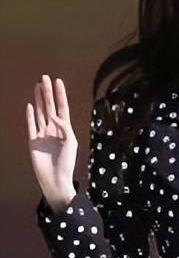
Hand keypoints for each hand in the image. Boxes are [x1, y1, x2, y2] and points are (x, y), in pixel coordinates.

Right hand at [26, 74, 77, 210]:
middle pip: (50, 107)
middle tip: (44, 77)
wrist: (54, 179)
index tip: (58, 81)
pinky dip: (30, 115)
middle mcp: (53, 130)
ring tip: (38, 86)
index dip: (60, 95)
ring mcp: (42, 135)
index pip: (62, 108)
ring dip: (39, 99)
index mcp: (65, 130)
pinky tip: (30, 105)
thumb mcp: (71, 143)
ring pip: (40, 112)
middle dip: (47, 92)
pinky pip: (30, 125)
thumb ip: (64, 127)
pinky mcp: (33, 141)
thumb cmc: (66, 164)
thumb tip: (53, 115)